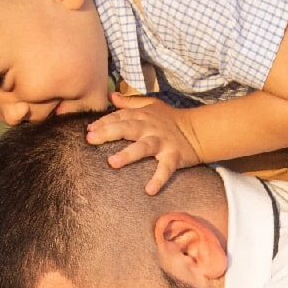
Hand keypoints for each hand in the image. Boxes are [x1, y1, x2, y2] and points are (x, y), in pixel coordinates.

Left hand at [85, 93, 201, 192]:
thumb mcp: (151, 106)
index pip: (120, 117)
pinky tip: (149, 190)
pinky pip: (165, 168)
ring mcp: (162, 142)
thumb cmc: (171, 119)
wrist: (198, 130)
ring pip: (143, 147)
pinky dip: (158, 179)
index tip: (89, 130)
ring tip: (113, 163)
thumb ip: (129, 102)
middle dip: (108, 132)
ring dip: (128, 154)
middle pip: (127, 128)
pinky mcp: (174, 156)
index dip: (104, 122)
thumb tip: (110, 96)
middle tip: (91, 139)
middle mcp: (150, 128)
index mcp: (143, 116)